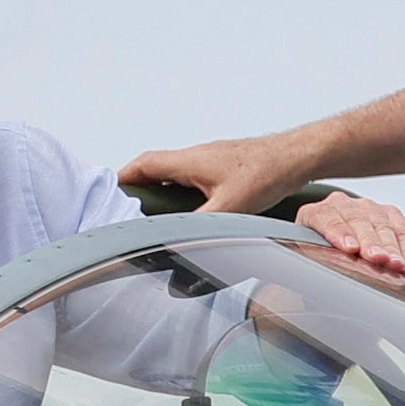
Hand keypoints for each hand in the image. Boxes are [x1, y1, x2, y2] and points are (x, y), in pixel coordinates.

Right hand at [117, 133, 302, 214]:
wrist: (296, 157)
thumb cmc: (268, 171)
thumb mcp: (230, 208)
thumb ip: (201, 228)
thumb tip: (180, 248)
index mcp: (188, 160)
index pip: (142, 166)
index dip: (122, 181)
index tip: (108, 197)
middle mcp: (195, 157)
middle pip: (153, 170)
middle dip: (139, 191)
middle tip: (129, 213)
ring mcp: (208, 161)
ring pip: (173, 175)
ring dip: (162, 193)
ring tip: (157, 218)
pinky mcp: (222, 168)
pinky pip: (191, 179)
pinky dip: (183, 195)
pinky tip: (192, 213)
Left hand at [295, 190, 404, 284]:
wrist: (330, 247)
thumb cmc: (317, 258)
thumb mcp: (306, 262)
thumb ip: (309, 268)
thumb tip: (308, 289)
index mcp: (314, 214)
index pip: (326, 218)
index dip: (338, 232)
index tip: (349, 248)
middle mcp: (341, 205)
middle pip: (358, 220)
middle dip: (370, 241)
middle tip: (377, 258)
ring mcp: (367, 207)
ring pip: (382, 224)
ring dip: (392, 247)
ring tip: (397, 264)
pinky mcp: (389, 214)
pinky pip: (403, 230)